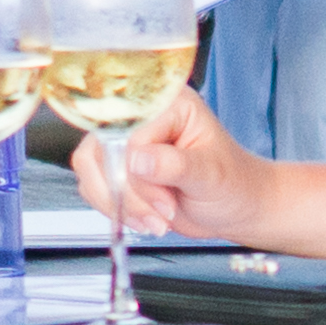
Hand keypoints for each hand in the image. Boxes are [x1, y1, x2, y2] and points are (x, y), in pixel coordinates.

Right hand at [83, 84, 265, 243]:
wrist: (234, 207)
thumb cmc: (232, 183)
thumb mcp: (211, 175)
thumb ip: (174, 165)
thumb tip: (137, 160)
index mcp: (169, 104)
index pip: (130, 132)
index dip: (139, 172)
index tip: (167, 200)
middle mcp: (143, 116)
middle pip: (102, 148)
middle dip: (128, 192)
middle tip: (162, 213)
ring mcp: (127, 142)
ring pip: (90, 167)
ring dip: (119, 203)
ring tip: (155, 220)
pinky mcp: (118, 167)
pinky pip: (93, 185)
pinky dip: (114, 208)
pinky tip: (145, 218)